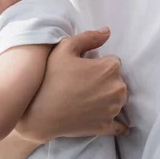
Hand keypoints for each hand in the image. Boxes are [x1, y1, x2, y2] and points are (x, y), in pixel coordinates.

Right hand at [15, 28, 128, 142]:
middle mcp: (118, 89)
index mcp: (110, 68)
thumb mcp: (64, 49)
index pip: (113, 62)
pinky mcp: (107, 126)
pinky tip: (110, 120)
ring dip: (109, 98)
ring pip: (118, 100)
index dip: (99, 64)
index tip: (86, 70)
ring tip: (88, 99)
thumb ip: (88, 37)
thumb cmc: (51, 78)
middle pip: (118, 81)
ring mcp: (113, 110)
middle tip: (85, 84)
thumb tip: (107, 32)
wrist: (40, 114)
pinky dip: (116, 122)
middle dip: (106, 81)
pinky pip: (120, 126)